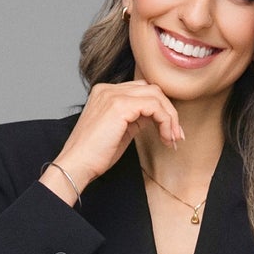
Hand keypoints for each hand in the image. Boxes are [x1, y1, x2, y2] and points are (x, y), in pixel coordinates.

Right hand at [45, 79, 185, 197]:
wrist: (77, 164)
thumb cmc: (96, 153)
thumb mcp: (121, 130)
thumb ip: (137, 118)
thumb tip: (158, 117)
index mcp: (106, 93)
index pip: (143, 90)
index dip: (161, 109)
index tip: (170, 131)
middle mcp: (108, 89)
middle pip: (152, 89)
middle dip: (169, 112)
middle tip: (176, 135)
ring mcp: (113, 95)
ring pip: (156, 95)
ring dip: (170, 118)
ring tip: (172, 139)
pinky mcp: (119, 106)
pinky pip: (154, 106)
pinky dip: (165, 121)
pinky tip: (165, 137)